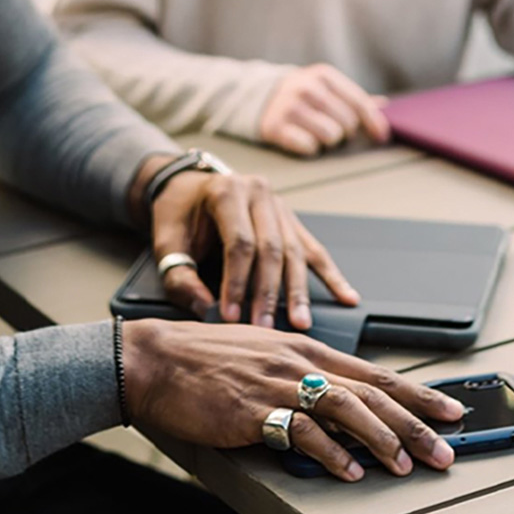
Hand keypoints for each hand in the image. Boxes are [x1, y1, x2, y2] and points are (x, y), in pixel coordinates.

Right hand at [121, 318, 463, 481]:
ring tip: (404, 465)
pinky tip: (349, 470)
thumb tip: (334, 401)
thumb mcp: (263, 355)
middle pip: (371, 392)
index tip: (450, 409)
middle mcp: (299, 361)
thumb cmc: (203, 360)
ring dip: (381, 439)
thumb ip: (300, 373)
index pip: (374, 372)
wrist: (153, 359)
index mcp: (305, 348)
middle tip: (445, 449)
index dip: (416, 394)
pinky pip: (302, 431)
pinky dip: (330, 453)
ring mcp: (277, 383)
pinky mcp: (253, 408)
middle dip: (415, 423)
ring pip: (346, 408)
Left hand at [151, 169, 357, 327]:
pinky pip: (313, 249)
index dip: (237, 282)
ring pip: (295, 251)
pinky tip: (346, 296)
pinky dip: (330, 275)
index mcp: (227, 192)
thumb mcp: (166, 241)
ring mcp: (279, 205)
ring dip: (298, 291)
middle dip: (269, 292)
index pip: (240, 243)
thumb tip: (205, 309)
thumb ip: (180, 277)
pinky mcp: (290, 220)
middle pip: (271, 248)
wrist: (187, 186)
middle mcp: (258, 193)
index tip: (232, 316)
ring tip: (302, 322)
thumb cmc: (177, 214)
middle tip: (266, 327)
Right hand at [259, 64, 390, 156]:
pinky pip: (309, 147)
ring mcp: (290, 107)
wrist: (259, 97)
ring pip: (331, 136)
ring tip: (318, 132)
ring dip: (328, 140)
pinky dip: (309, 147)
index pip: (359, 102)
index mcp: (324, 75)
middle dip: (346, 131)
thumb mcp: (327, 87)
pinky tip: (302, 137)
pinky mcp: (275, 127)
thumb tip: (385, 105)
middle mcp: (307, 88)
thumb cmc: (304, 95)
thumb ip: (354, 97)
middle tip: (334, 127)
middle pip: (348, 123)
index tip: (381, 136)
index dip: (374, 122)